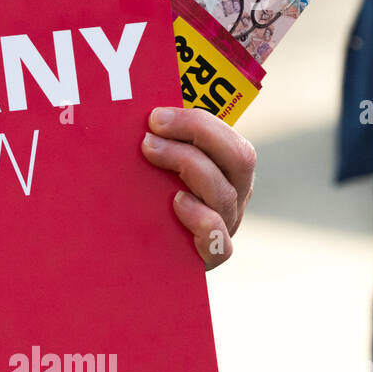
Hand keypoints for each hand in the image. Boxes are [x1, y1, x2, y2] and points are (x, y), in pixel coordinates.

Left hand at [140, 106, 255, 269]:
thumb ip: (156, 142)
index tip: (155, 116)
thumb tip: (132, 116)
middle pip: (239, 158)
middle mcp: (233, 194)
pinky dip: (202, 220)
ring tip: (150, 154)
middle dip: (195, 134)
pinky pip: (220, 243)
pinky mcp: (211, 255)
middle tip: (148, 135)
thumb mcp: (153, 168)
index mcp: (225, 167)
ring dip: (188, 165)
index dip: (196, 122)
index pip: (228, 138)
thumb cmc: (143, 199)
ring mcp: (226, 225)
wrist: (135, 255)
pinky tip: (178, 204)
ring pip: (224, 193)